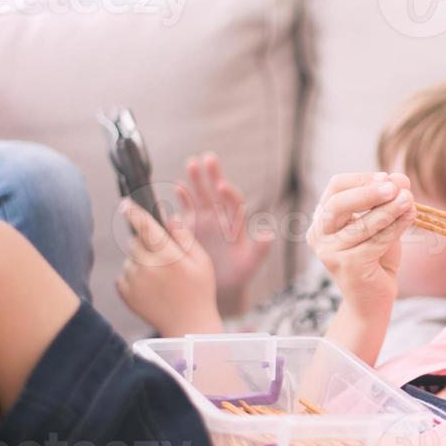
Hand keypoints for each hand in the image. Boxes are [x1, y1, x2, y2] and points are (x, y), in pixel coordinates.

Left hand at [115, 199, 223, 336]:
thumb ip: (184, 237)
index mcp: (168, 256)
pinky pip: (123, 275)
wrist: (188, 326)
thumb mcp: (201, 262)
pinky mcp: (126, 293)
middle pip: (134, 242)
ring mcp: (134, 281)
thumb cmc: (200, 292)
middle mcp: (147, 267)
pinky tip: (152, 288)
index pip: (145, 226)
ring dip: (140, 261)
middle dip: (146, 243)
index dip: (133, 212)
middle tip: (164, 258)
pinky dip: (134, 276)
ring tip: (161, 278)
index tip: (124, 203)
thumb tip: (169, 217)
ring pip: (129, 259)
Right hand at [174, 153, 273, 317]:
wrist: (220, 288)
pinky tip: (177, 187)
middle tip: (208, 158)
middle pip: (216, 193)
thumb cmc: (238, 276)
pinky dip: (181, 199)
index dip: (229, 193)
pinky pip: (184, 210)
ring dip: (196, 181)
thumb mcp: (250, 264)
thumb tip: (268, 232)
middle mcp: (219, 219)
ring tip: (192, 163)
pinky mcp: (189, 229)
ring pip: (200, 196)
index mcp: (235, 224)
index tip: (222, 184)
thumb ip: (260, 249)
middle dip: (212, 175)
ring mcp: (203, 222)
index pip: (233, 203)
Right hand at [305, 172, 414, 312]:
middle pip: (339, 203)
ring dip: (389, 210)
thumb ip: (387, 201)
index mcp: (322, 219)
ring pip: (362, 224)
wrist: (371, 300)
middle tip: (394, 187)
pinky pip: (376, 241)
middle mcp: (319, 235)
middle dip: (369, 192)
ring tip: (409, 200)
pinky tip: (410, 216)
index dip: (361, 179)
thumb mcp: (381, 224)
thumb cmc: (375, 259)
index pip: (336, 188)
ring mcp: (330, 252)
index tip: (386, 177)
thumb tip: (399, 177)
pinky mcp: (347, 266)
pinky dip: (396, 227)